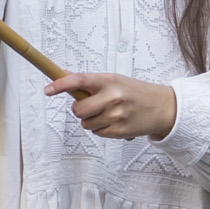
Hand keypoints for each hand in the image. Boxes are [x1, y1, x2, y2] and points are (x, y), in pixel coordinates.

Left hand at [47, 74, 177, 142]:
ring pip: (86, 123)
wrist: (162, 107)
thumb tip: (63, 75)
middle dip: (80, 110)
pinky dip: (101, 129)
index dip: (60, 85)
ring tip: (108, 113)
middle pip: (78, 110)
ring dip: (92, 120)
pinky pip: (97, 133)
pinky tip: (114, 122)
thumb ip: (90, 81)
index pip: (79, 80)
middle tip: (90, 106)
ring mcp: (116, 116)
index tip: (48, 90)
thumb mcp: (114, 80)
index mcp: (109, 80)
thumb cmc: (135, 92)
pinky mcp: (119, 131)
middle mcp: (112, 97)